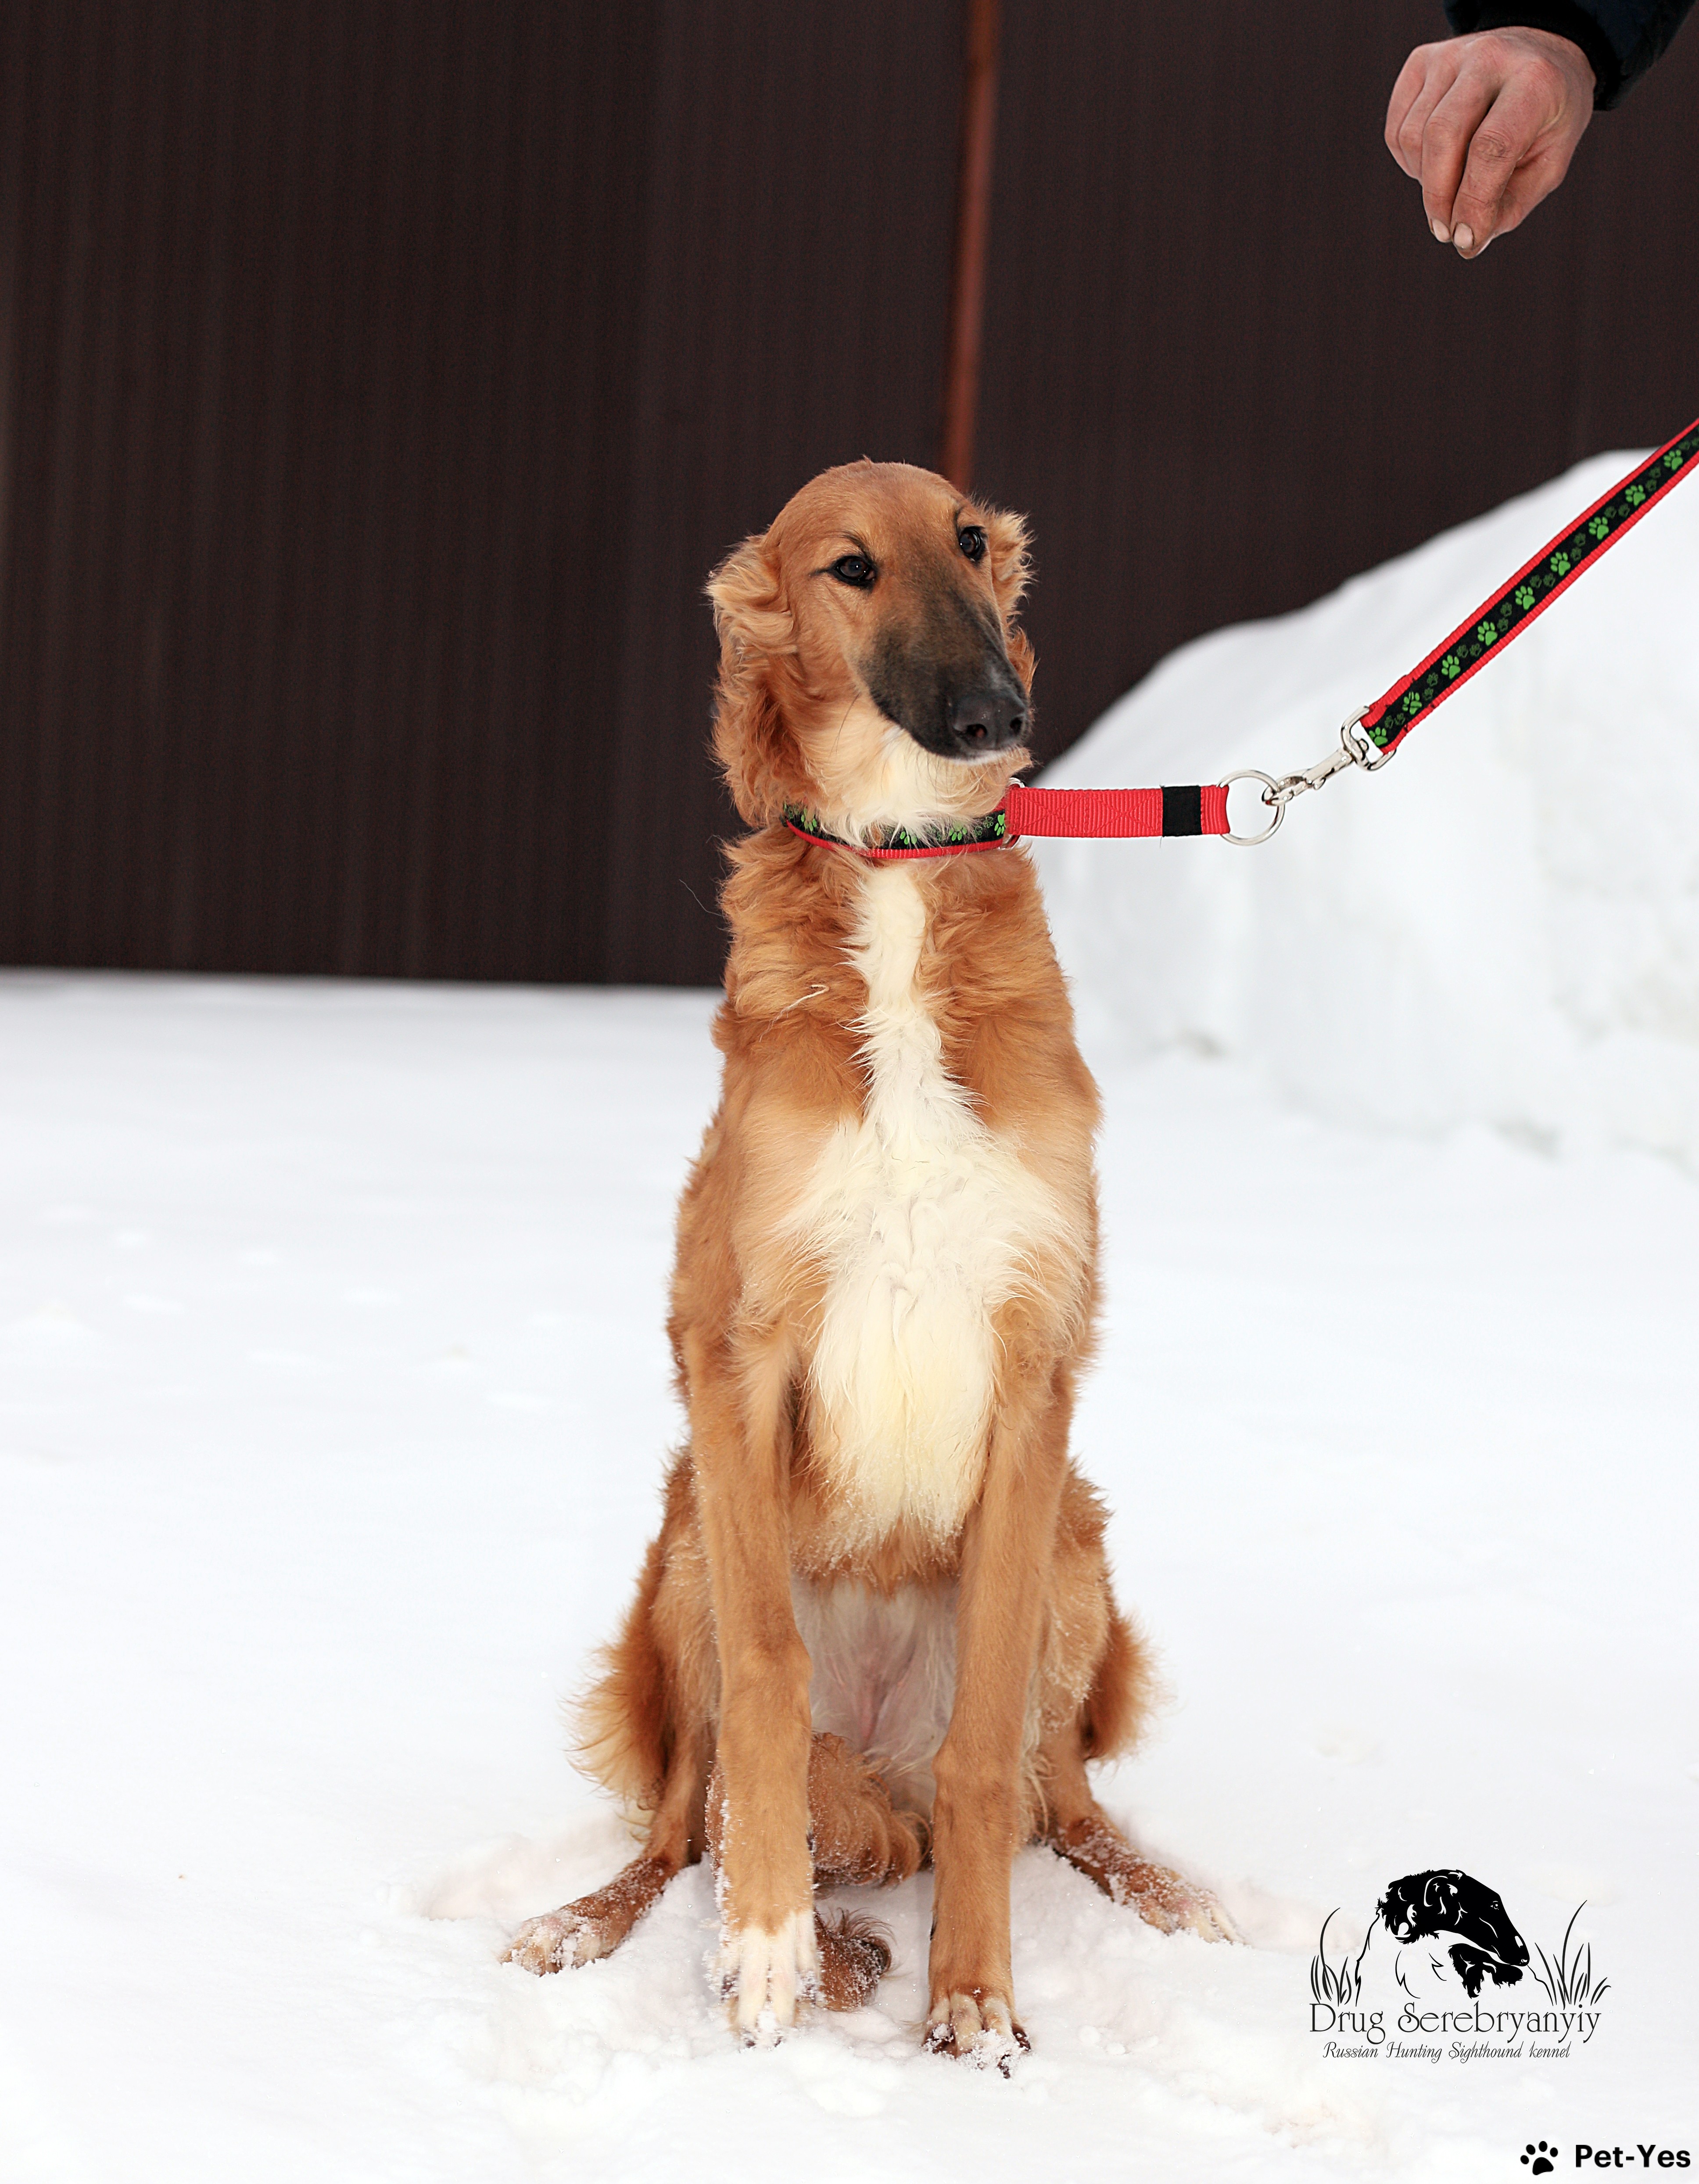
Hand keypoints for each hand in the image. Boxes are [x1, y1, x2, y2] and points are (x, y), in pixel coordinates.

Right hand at [1385, 28, 1594, 257]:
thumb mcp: (1547, 165)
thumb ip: (1509, 207)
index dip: (1473, 202)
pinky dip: (1410, 162)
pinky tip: (1435, 163)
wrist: (1541, 54)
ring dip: (1424, 180)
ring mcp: (1451, 54)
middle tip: (1446, 230)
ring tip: (1449, 187)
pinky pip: (1397, 130)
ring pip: (1412, 137)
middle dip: (1438, 197)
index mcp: (1535, 80)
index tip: (1465, 238)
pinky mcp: (1422, 61)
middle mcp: (1490, 57)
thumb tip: (1466, 243)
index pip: (1491, 147)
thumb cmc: (1547, 119)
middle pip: (1441, 136)